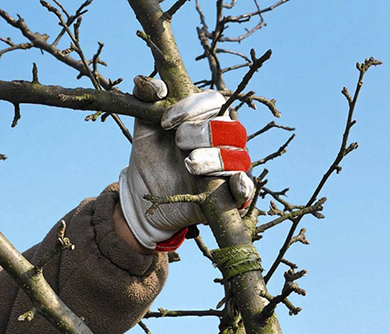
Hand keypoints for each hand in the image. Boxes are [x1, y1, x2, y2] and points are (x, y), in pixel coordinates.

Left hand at [119, 76, 253, 250]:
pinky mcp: (229, 196)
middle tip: (178, 141)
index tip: (165, 122)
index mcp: (207, 119)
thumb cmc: (151, 157)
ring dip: (215, 159)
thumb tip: (143, 82)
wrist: (144, 195)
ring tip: (189, 164)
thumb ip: (145, 101)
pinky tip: (234, 183)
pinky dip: (243, 185)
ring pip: (239, 156)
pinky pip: (247, 189)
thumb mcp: (144, 129)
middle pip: (231, 128)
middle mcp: (223, 141)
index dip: (192, 108)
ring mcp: (229, 168)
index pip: (214, 102)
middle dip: (204, 132)